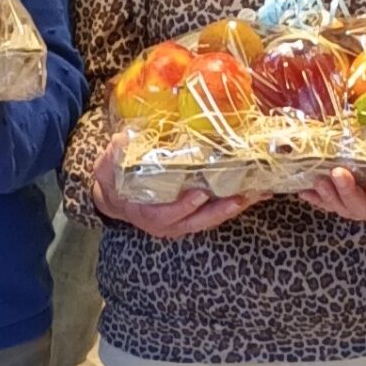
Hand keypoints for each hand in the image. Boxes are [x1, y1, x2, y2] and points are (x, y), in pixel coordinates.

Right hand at [92, 134, 268, 239]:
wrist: (115, 197)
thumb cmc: (114, 181)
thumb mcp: (108, 168)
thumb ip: (114, 156)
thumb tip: (121, 141)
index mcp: (145, 214)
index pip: (166, 214)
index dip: (183, 206)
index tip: (199, 195)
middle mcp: (167, 224)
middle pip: (198, 221)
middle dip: (221, 210)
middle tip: (242, 197)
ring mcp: (181, 223)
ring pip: (211, 219)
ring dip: (234, 208)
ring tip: (257, 194)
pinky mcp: (192, 217)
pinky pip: (215, 213)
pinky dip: (233, 204)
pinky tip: (252, 192)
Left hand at [298, 168, 365, 229]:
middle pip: (363, 209)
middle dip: (348, 193)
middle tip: (338, 174)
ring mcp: (365, 209)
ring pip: (344, 207)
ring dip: (329, 194)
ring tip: (317, 179)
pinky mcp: (352, 202)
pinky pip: (332, 203)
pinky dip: (317, 198)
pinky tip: (303, 190)